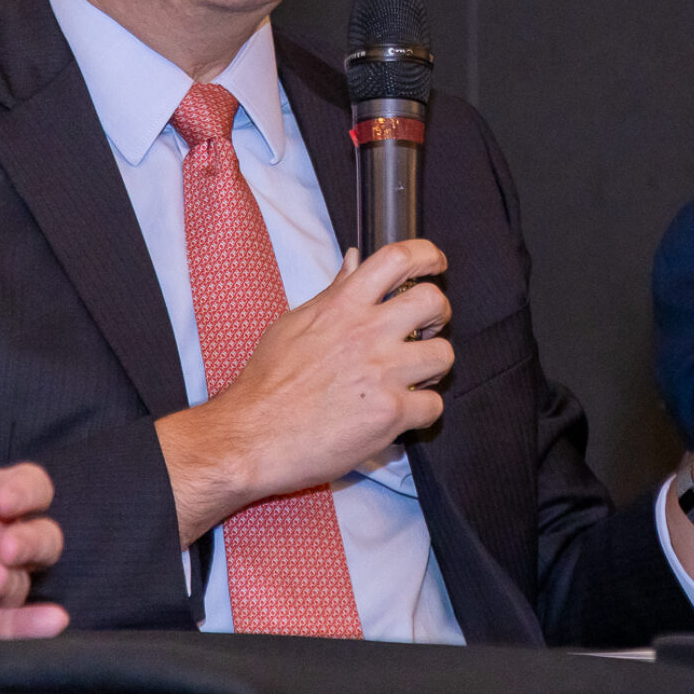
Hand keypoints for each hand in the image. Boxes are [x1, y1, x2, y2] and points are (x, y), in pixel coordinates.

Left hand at [0, 463, 66, 639]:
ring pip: (23, 579)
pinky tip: (52, 621)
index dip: (26, 492)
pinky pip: (8, 621)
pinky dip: (29, 622)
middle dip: (29, 541)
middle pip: (42, 537)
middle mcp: (2, 538)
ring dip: (13, 580)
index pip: (30, 487)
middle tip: (5, 548)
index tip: (4, 501)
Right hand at [155, 241, 452, 545]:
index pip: (398, 258)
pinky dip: (422, 411)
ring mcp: (382, 373)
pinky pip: (433, 405)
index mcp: (342, 306)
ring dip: (433, 366)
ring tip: (414, 376)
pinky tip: (402, 412)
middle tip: (426, 329)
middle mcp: (367, 333)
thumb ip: (334, 291)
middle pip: (433, 302)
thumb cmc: (266, 384)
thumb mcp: (294, 324)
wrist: (250, 438)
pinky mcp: (389, 413)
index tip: (434, 265)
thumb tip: (354, 259)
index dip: (427, 255)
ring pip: (443, 354)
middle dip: (439, 314)